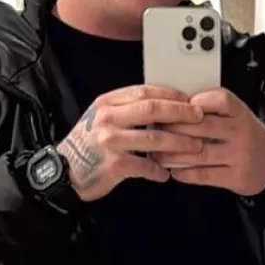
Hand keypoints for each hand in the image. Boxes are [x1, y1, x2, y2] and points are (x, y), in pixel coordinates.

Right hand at [58, 85, 205, 200]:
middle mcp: (107, 118)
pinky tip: (165, 174)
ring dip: (179, 143)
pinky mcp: (114, 164)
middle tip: (200, 118)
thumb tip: (160, 105)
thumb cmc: (87, 146)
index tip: (189, 100)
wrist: (64, 172)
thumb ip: (125, 109)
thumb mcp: (101, 118)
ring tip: (195, 147)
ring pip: (154, 138)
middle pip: (152, 109)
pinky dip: (158, 170)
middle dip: (181, 113)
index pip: (144, 91)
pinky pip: (145, 165)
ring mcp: (110, 141)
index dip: (170, 95)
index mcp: (107, 103)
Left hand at [167, 88, 264, 196]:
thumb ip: (211, 110)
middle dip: (173, 128)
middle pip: (202, 127)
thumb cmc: (243, 135)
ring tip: (157, 154)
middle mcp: (241, 132)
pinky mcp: (236, 177)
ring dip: (173, 154)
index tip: (175, 106)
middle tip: (154, 130)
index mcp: (239, 112)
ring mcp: (239, 155)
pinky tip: (174, 171)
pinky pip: (204, 175)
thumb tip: (172, 108)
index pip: (219, 100)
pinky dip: (185, 173)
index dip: (195, 102)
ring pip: (199, 153)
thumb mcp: (234, 116)